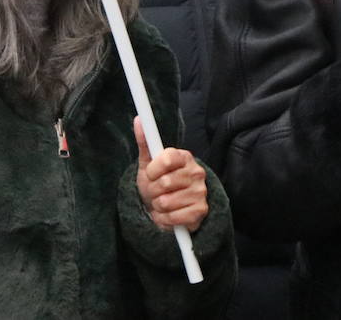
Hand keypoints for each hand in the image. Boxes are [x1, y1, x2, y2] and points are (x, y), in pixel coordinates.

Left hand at [133, 116, 207, 232]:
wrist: (166, 208)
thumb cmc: (157, 183)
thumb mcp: (148, 163)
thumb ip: (145, 142)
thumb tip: (138, 120)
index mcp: (184, 156)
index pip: (167, 158)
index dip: (153, 169)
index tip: (150, 174)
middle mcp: (196, 172)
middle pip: (164, 182)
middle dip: (153, 190)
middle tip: (155, 191)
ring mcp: (201, 191)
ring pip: (166, 201)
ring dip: (158, 206)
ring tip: (161, 203)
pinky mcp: (201, 210)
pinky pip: (173, 217)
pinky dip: (164, 219)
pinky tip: (167, 215)